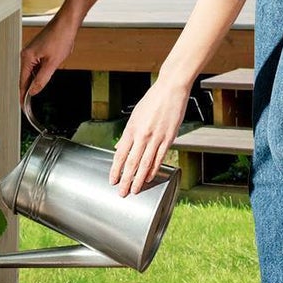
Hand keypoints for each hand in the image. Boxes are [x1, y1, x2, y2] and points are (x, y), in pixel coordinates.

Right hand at [20, 13, 76, 103]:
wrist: (66, 23)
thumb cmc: (60, 38)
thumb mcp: (53, 63)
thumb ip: (42, 79)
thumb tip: (34, 90)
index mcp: (27, 58)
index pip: (22, 81)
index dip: (22, 95)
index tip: (22, 105)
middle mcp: (26, 54)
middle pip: (25, 77)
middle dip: (28, 88)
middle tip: (29, 103)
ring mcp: (31, 51)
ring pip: (31, 71)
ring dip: (36, 79)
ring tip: (40, 87)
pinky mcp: (37, 49)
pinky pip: (35, 65)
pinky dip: (39, 72)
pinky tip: (47, 73)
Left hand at [110, 77, 190, 196]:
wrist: (170, 89)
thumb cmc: (152, 101)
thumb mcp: (135, 115)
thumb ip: (128, 134)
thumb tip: (119, 148)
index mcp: (131, 128)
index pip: (120, 154)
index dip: (115, 169)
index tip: (112, 180)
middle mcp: (142, 135)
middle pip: (131, 162)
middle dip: (125, 180)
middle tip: (121, 193)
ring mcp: (156, 137)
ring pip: (145, 164)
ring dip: (139, 179)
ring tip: (134, 190)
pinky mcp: (169, 138)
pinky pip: (159, 158)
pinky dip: (153, 170)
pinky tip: (149, 178)